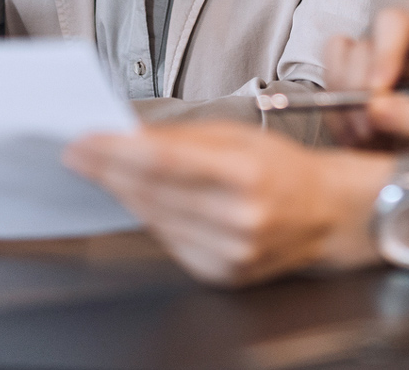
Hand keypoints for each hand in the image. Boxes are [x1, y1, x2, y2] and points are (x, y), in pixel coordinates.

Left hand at [65, 122, 387, 286]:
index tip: (85, 142)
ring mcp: (229, 251)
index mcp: (246, 176)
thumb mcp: (240, 135)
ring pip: (154, 219)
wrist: (327, 213)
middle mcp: (238, 219)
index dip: (115, 152)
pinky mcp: (221, 272)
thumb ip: (184, 138)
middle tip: (80, 152)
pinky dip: (152, 218)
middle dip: (109, 169)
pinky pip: (170, 241)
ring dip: (124, 193)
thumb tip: (130, 136)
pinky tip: (144, 199)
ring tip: (105, 170)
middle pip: (151, 192)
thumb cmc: (287, 170)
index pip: (162, 162)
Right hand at [321, 8, 408, 152]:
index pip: (396, 23)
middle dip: (358, 90)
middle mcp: (391, 53)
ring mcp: (362, 69)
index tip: (377, 92)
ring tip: (366, 138)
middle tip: (370, 131)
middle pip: (360, 45)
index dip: (383, 51)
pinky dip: (334, 118)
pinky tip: (355, 141)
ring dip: (343, 101)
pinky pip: (323, 90)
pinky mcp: (341, 91)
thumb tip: (378, 107)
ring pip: (334, 59)